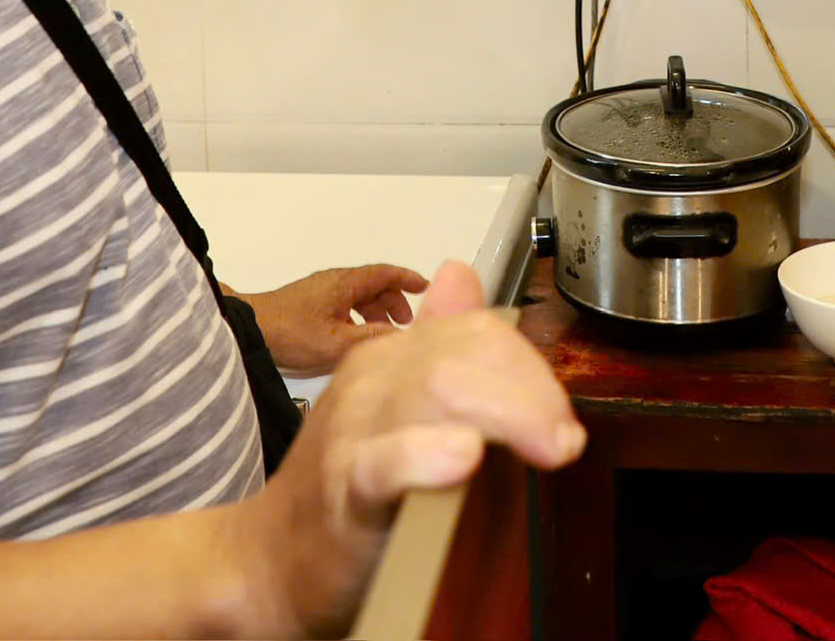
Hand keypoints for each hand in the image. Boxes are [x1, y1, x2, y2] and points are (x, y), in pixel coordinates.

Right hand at [237, 260, 584, 635]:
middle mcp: (370, 381)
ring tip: (545, 446)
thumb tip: (461, 274)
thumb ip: (439, 347)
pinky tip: (463, 458)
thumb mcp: (396, 406)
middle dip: (529, 393)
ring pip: (436, 390)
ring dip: (505, 414)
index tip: (561, 422)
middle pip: (464, 355)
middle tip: (562, 441)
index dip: (531, 369)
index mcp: (389, 358)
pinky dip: (427, 456)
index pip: (476, 331)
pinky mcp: (341, 489)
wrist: (272, 559)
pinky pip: (384, 460)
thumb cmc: (346, 488)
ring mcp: (352, 431)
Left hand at [239, 263, 429, 377]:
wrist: (249, 328)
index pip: (384, 274)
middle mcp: (335, 281)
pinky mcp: (310, 303)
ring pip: (359, 295)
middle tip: (406, 323)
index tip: (425, 286)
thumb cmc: (293, 333)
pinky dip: (359, 315)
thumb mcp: (337, 342)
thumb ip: (371, 338)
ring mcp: (321, 291)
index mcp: (345, 283)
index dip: (407, 279)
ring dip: (376, 310)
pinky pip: (345, 303)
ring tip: (384, 333)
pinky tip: (357, 336)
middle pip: (373, 284)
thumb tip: (401, 335)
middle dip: (394, 300)